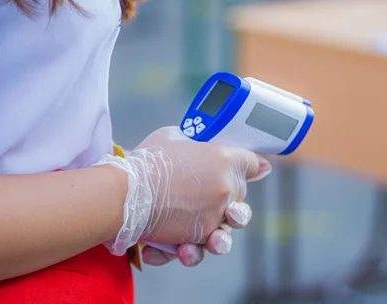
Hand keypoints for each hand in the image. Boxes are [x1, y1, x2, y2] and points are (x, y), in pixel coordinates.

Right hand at [94, 126, 270, 263]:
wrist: (126, 192)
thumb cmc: (148, 159)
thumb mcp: (174, 137)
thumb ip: (193, 142)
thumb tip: (196, 142)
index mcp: (225, 160)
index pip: (251, 162)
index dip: (255, 165)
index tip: (260, 168)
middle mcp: (226, 189)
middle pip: (240, 195)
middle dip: (232, 198)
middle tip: (214, 198)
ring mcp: (214, 215)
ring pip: (228, 228)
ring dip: (221, 233)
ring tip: (212, 238)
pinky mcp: (198, 236)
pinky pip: (200, 245)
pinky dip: (189, 248)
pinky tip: (180, 248)